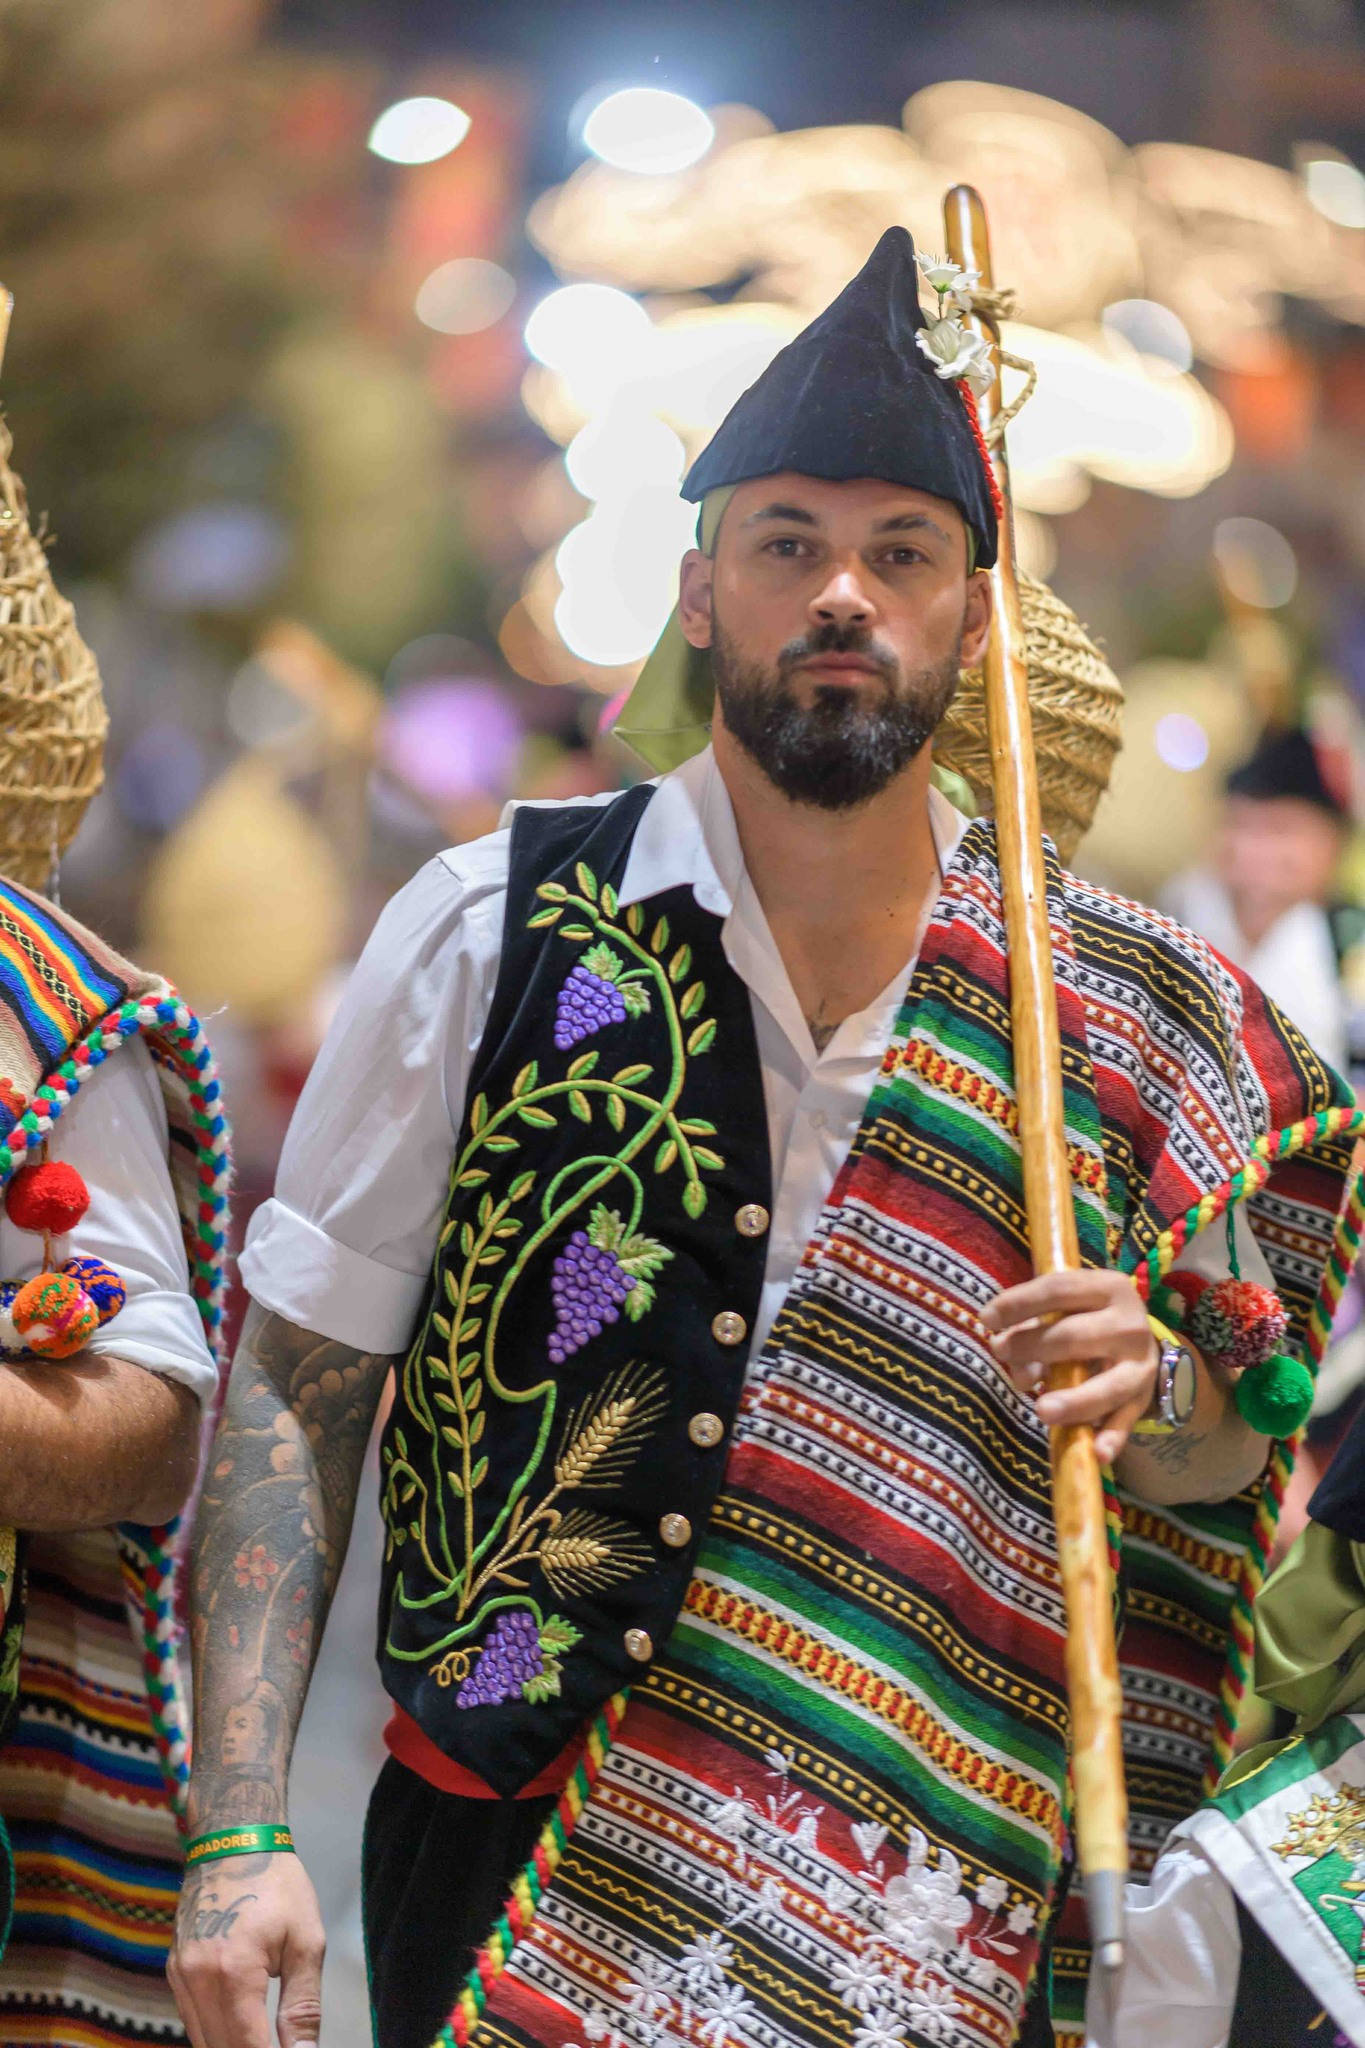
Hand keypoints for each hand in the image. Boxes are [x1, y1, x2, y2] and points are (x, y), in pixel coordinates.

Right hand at [168, 1850, 323, 2047]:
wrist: (233, 1839)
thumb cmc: (278, 1885)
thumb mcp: (306, 1941)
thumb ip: (303, 2006)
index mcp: (233, 1973)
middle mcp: (197, 1980)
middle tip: (283, 2047)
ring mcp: (179, 1976)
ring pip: (203, 2041)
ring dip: (231, 2047)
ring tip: (264, 2038)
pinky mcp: (173, 1970)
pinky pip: (192, 2020)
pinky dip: (215, 2034)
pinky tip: (240, 2031)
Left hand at [980, 1268, 1158, 1464]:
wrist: (1139, 1344)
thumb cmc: (1087, 1320)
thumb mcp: (1065, 1310)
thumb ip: (1031, 1325)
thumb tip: (1001, 1347)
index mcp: (1109, 1288)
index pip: (1059, 1289)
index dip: (1019, 1302)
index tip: (986, 1318)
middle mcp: (1130, 1324)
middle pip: (1075, 1336)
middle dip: (1033, 1345)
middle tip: (1000, 1353)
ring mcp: (1141, 1365)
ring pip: (1108, 1385)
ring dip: (1075, 1400)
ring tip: (1042, 1410)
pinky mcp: (1143, 1400)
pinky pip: (1126, 1421)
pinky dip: (1113, 1438)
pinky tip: (1096, 1453)